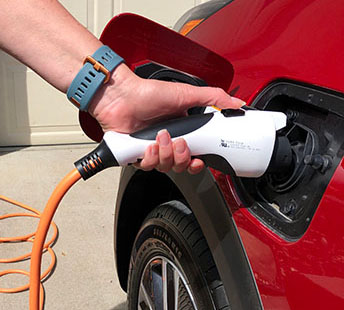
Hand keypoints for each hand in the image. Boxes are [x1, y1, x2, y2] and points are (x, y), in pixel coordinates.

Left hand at [89, 64, 244, 173]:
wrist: (121, 96)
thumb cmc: (147, 93)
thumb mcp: (186, 94)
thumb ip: (214, 99)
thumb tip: (237, 104)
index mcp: (182, 131)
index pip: (194, 156)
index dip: (198, 162)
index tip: (200, 160)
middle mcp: (167, 143)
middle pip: (181, 166)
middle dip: (182, 158)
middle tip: (180, 143)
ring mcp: (151, 150)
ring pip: (165, 167)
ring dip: (166, 154)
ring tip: (161, 137)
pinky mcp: (136, 155)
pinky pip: (147, 166)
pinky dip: (149, 157)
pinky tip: (148, 145)